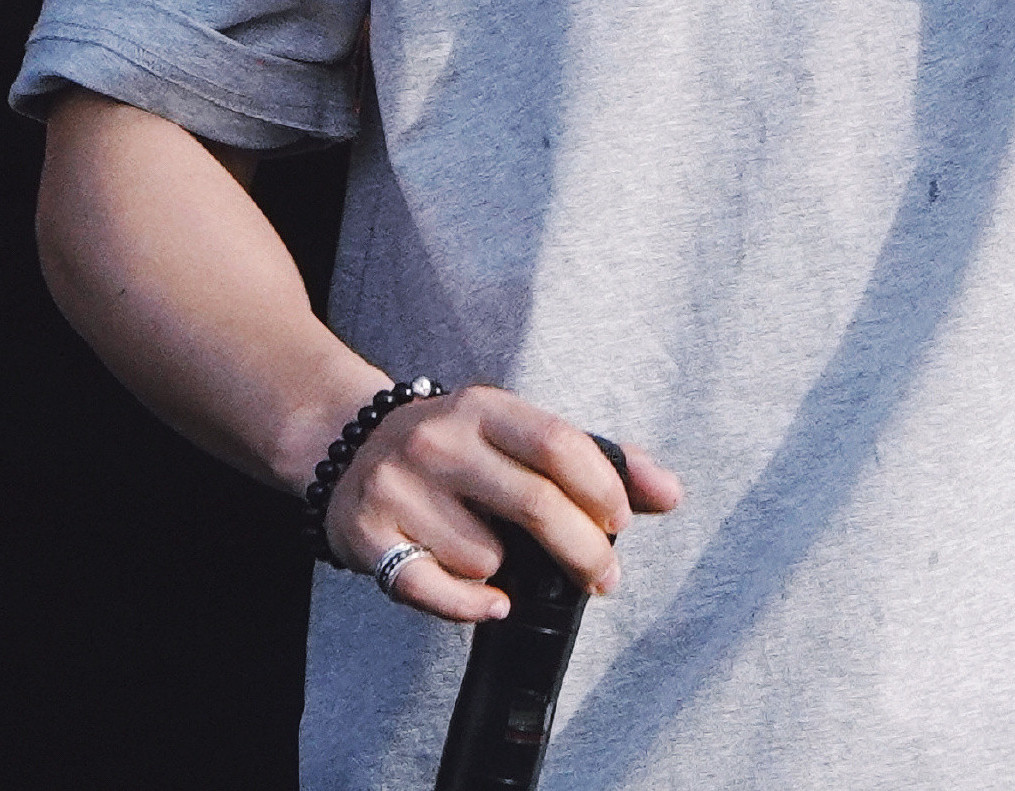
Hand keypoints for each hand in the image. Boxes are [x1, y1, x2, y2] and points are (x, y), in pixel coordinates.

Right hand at [324, 384, 681, 623]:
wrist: (343, 444)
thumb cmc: (453, 446)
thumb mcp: (514, 434)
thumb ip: (592, 460)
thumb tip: (671, 493)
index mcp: (483, 407)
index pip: (559, 443)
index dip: (601, 488)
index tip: (621, 522)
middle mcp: (439, 440)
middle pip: (533, 502)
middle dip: (583, 550)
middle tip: (605, 577)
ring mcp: (399, 487)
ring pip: (486, 557)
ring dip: (508, 571)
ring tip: (498, 555)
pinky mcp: (368, 536)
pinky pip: (435, 592)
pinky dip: (473, 606)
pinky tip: (492, 599)